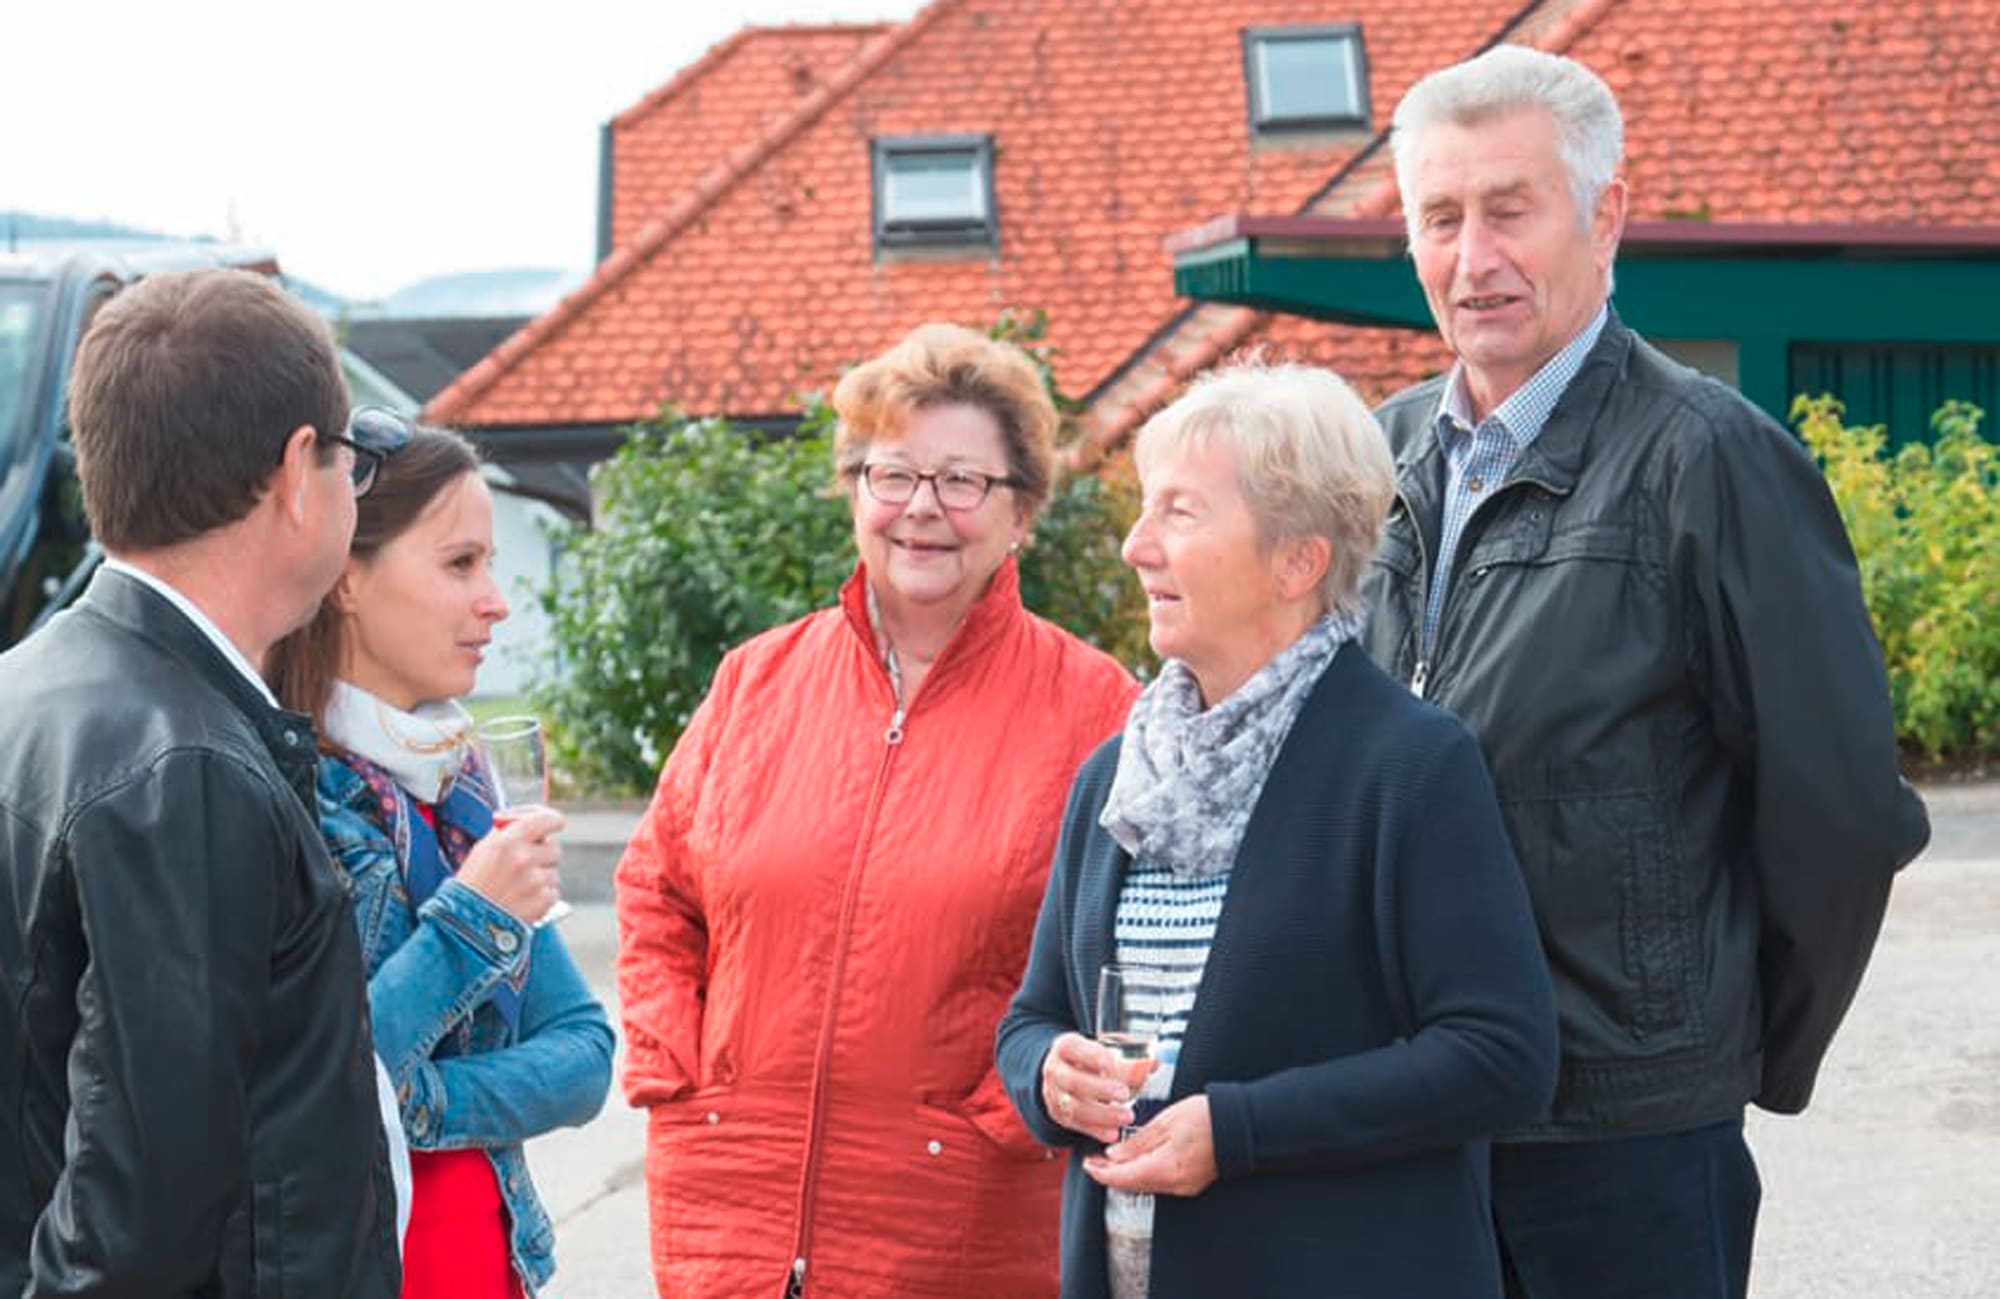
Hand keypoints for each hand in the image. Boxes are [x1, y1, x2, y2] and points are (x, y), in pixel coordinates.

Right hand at [457, 805, 565, 925]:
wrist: (465, 925)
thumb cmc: (473, 887)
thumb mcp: (483, 850)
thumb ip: (507, 833)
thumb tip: (528, 820)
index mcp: (507, 841)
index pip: (546, 819)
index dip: (552, 821)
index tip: (553, 825)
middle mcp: (523, 858)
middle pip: (554, 848)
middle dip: (542, 855)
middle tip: (524, 866)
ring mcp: (535, 881)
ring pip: (554, 872)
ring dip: (541, 878)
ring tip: (517, 888)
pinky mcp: (543, 901)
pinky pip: (553, 892)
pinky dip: (542, 897)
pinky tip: (522, 901)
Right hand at [1040, 1031, 1154, 1143]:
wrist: (1066, 1073)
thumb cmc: (1090, 1061)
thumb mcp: (1105, 1053)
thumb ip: (1130, 1061)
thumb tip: (1154, 1063)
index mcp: (1066, 1047)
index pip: (1073, 1048)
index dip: (1090, 1055)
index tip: (1109, 1063)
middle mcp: (1055, 1070)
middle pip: (1073, 1081)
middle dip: (1099, 1089)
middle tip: (1124, 1094)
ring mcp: (1054, 1094)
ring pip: (1073, 1107)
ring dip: (1102, 1115)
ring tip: (1126, 1116)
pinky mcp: (1059, 1114)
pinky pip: (1076, 1125)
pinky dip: (1095, 1130)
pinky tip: (1113, 1133)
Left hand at [1084, 1093, 1217, 1196]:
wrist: (1240, 1125)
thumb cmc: (1206, 1117)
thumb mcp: (1166, 1122)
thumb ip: (1138, 1142)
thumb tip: (1114, 1155)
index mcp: (1164, 1169)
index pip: (1122, 1178)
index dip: (1100, 1173)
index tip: (1086, 1164)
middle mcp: (1173, 1184)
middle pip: (1132, 1185)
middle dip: (1110, 1175)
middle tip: (1093, 1162)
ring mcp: (1184, 1187)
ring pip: (1144, 1185)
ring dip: (1125, 1175)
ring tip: (1110, 1160)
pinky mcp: (1190, 1183)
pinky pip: (1159, 1183)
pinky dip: (1142, 1174)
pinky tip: (1136, 1162)